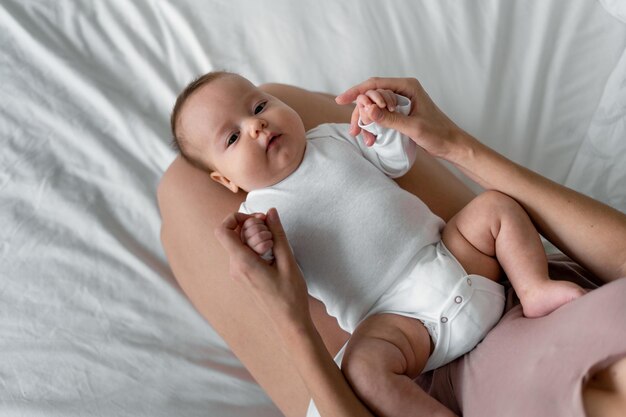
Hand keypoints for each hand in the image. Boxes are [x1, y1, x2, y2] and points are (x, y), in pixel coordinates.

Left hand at [214, 208, 309, 323]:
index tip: (258, 219)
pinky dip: (257, 247)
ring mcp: (238, 273)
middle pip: (234, 233)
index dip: (236, 218)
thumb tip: (270, 211)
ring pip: (239, 242)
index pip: (223, 230)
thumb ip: (278, 233)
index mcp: (243, 263)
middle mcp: (235, 267)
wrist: (289, 322)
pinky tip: (273, 255)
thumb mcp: (288, 261)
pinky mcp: (244, 276)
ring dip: (256, 237)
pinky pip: (244, 253)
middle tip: (272, 234)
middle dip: (253, 227)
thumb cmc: (290, 295)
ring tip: (275, 247)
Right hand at [336, 77, 468, 160]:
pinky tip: (372, 138)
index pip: (375, 84)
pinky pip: (381, 115)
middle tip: (353, 129)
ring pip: (375, 107)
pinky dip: (374, 126)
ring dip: (367, 121)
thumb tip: (367, 110)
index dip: (356, 91)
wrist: (452, 145)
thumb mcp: (413, 127)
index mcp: (408, 87)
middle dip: (360, 112)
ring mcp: (401, 101)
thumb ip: (390, 119)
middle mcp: (403, 91)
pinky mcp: (401, 113)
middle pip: (372, 95)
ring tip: (363, 138)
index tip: (341, 100)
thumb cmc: (439, 134)